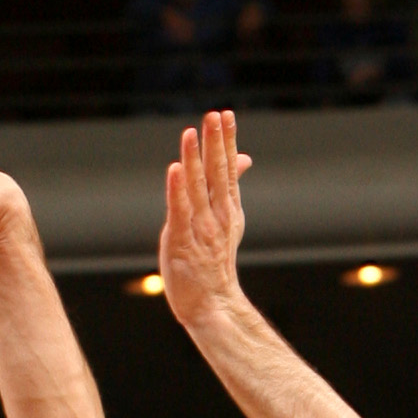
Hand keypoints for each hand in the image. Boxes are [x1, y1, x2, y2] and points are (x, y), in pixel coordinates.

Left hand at [158, 110, 252, 330]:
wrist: (211, 302)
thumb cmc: (214, 259)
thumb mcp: (227, 218)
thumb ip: (230, 185)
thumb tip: (243, 157)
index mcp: (228, 208)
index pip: (228, 168)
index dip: (226, 141)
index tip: (225, 115)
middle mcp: (217, 214)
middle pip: (216, 173)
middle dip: (215, 143)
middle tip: (214, 115)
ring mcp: (200, 227)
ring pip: (196, 187)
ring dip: (194, 159)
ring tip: (191, 133)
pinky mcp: (182, 240)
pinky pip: (179, 211)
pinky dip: (177, 190)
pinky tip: (174, 170)